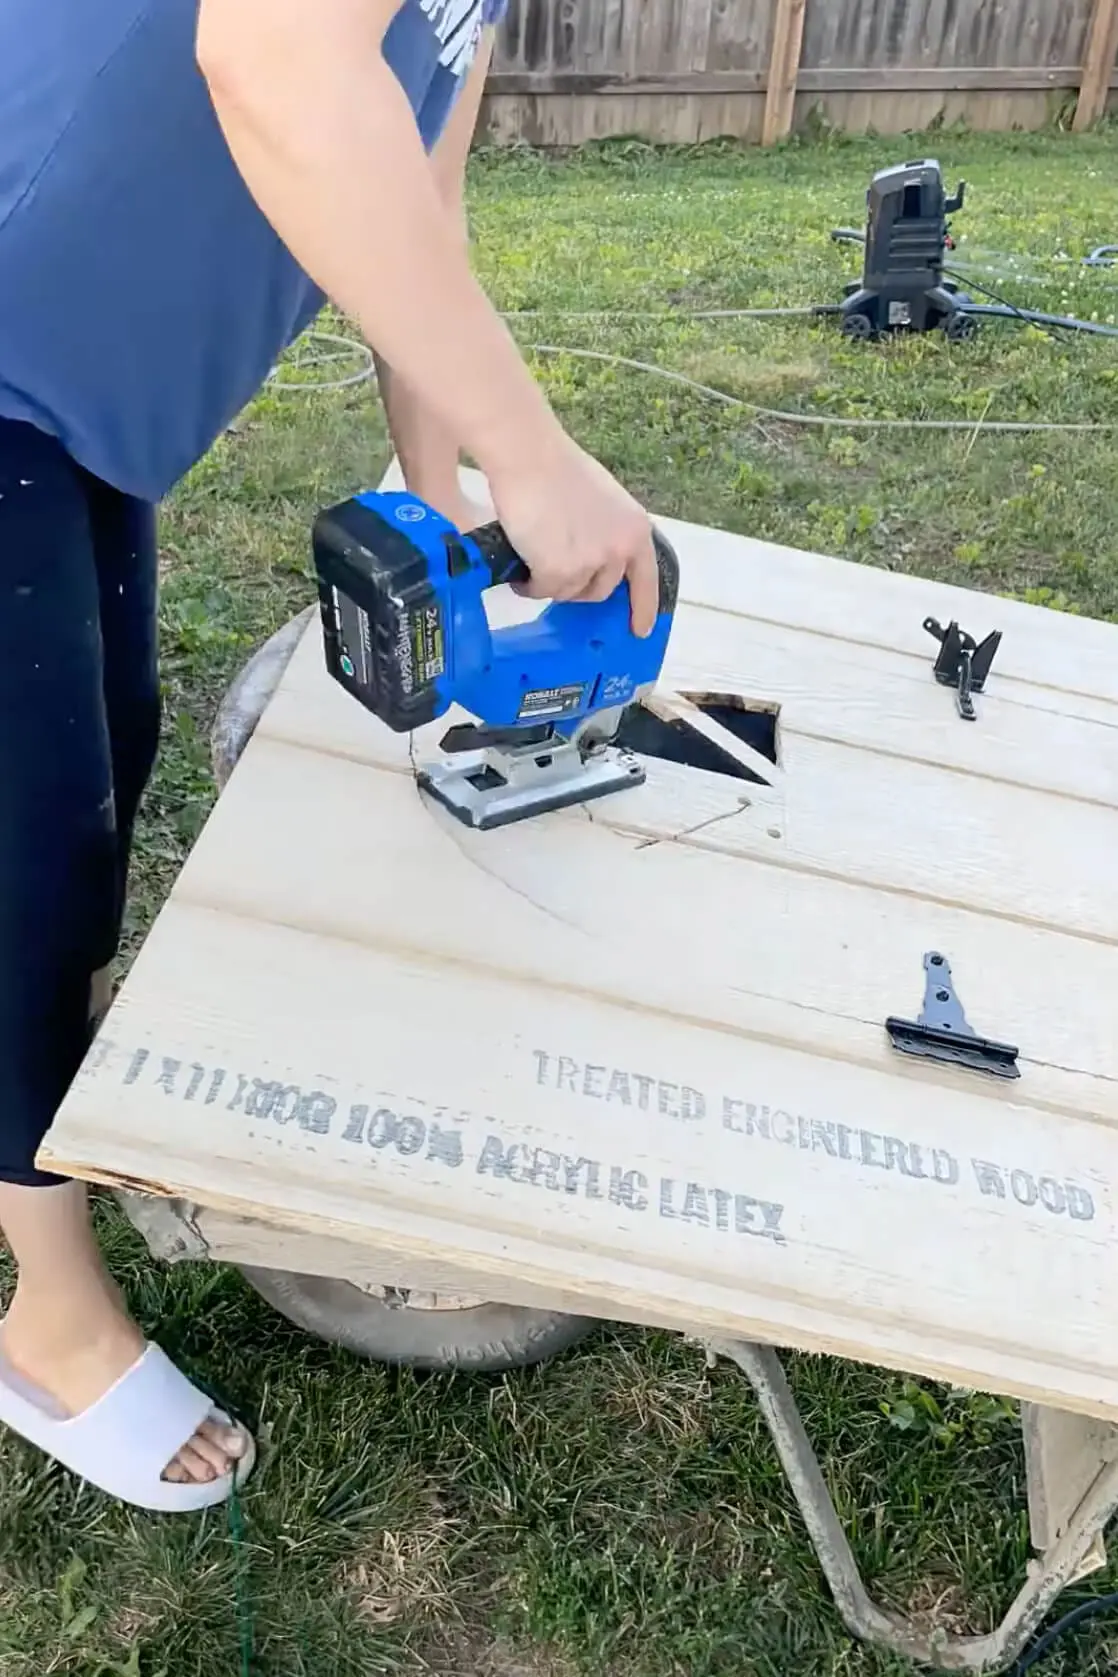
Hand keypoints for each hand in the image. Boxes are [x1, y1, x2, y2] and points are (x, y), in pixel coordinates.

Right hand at [488, 438, 659, 636]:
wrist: (530, 458)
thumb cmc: (559, 471)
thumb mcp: (604, 503)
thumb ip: (609, 533)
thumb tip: (596, 563)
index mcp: (635, 531)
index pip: (646, 580)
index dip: (643, 608)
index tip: (639, 630)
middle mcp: (619, 550)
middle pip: (599, 592)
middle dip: (577, 586)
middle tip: (554, 570)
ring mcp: (590, 563)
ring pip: (568, 593)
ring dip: (550, 584)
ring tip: (532, 561)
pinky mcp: (559, 571)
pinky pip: (541, 591)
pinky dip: (528, 586)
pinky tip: (519, 572)